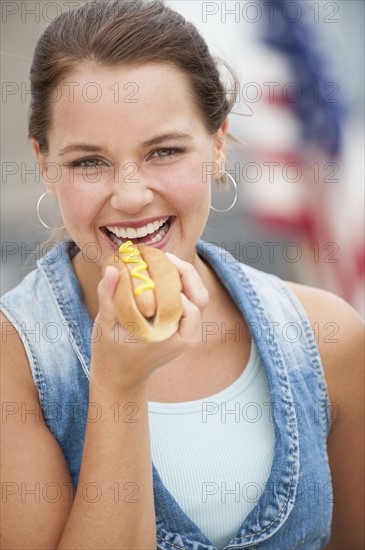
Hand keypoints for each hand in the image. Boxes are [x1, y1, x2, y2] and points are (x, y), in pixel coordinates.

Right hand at [90, 252, 208, 392]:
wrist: (120, 374)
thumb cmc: (111, 352)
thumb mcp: (106, 325)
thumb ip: (108, 297)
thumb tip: (112, 269)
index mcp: (174, 339)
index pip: (190, 307)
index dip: (178, 287)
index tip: (158, 272)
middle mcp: (186, 335)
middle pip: (200, 297)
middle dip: (187, 273)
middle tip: (165, 257)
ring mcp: (186, 330)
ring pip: (198, 296)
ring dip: (185, 276)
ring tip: (164, 260)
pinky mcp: (182, 324)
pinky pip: (189, 299)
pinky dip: (180, 284)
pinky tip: (161, 271)